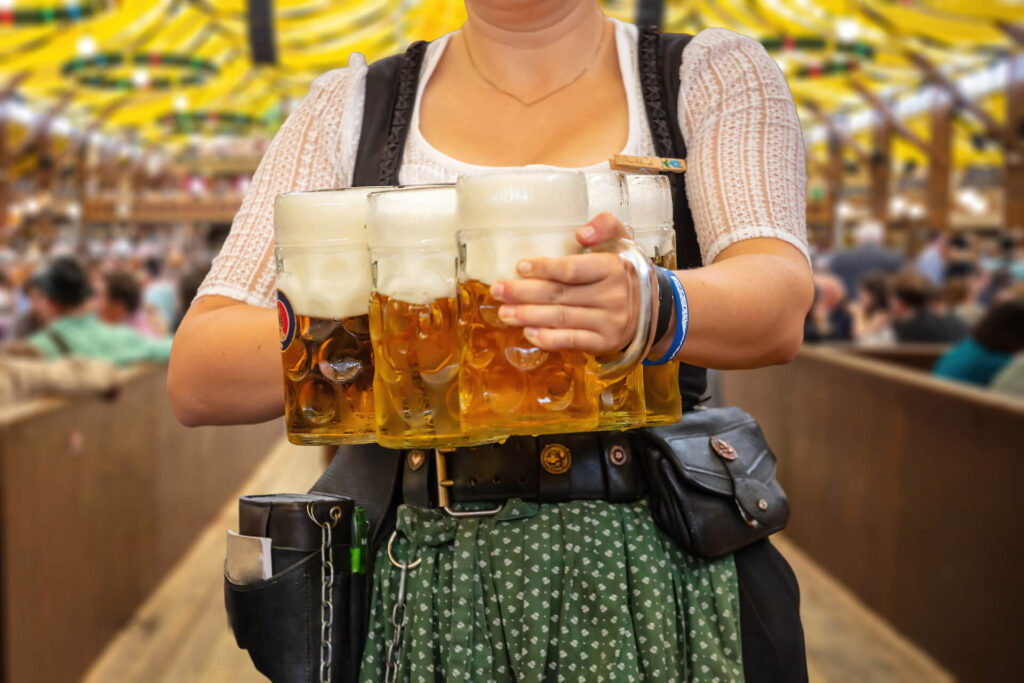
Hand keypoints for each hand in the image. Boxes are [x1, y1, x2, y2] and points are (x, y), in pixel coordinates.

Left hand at [489, 212, 638, 353]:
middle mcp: (613, 296)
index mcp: (614, 268)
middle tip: (498, 290)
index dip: (544, 268)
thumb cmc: (626, 270)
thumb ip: (606, 225)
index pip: (573, 269)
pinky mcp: (605, 342)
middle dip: (524, 293)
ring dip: (528, 316)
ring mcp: (609, 322)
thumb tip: (581, 233)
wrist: (655, 307)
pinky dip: (548, 338)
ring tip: (504, 312)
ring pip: (561, 318)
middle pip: (560, 294)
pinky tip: (528, 333)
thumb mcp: (623, 241)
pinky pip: (572, 340)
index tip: (520, 267)